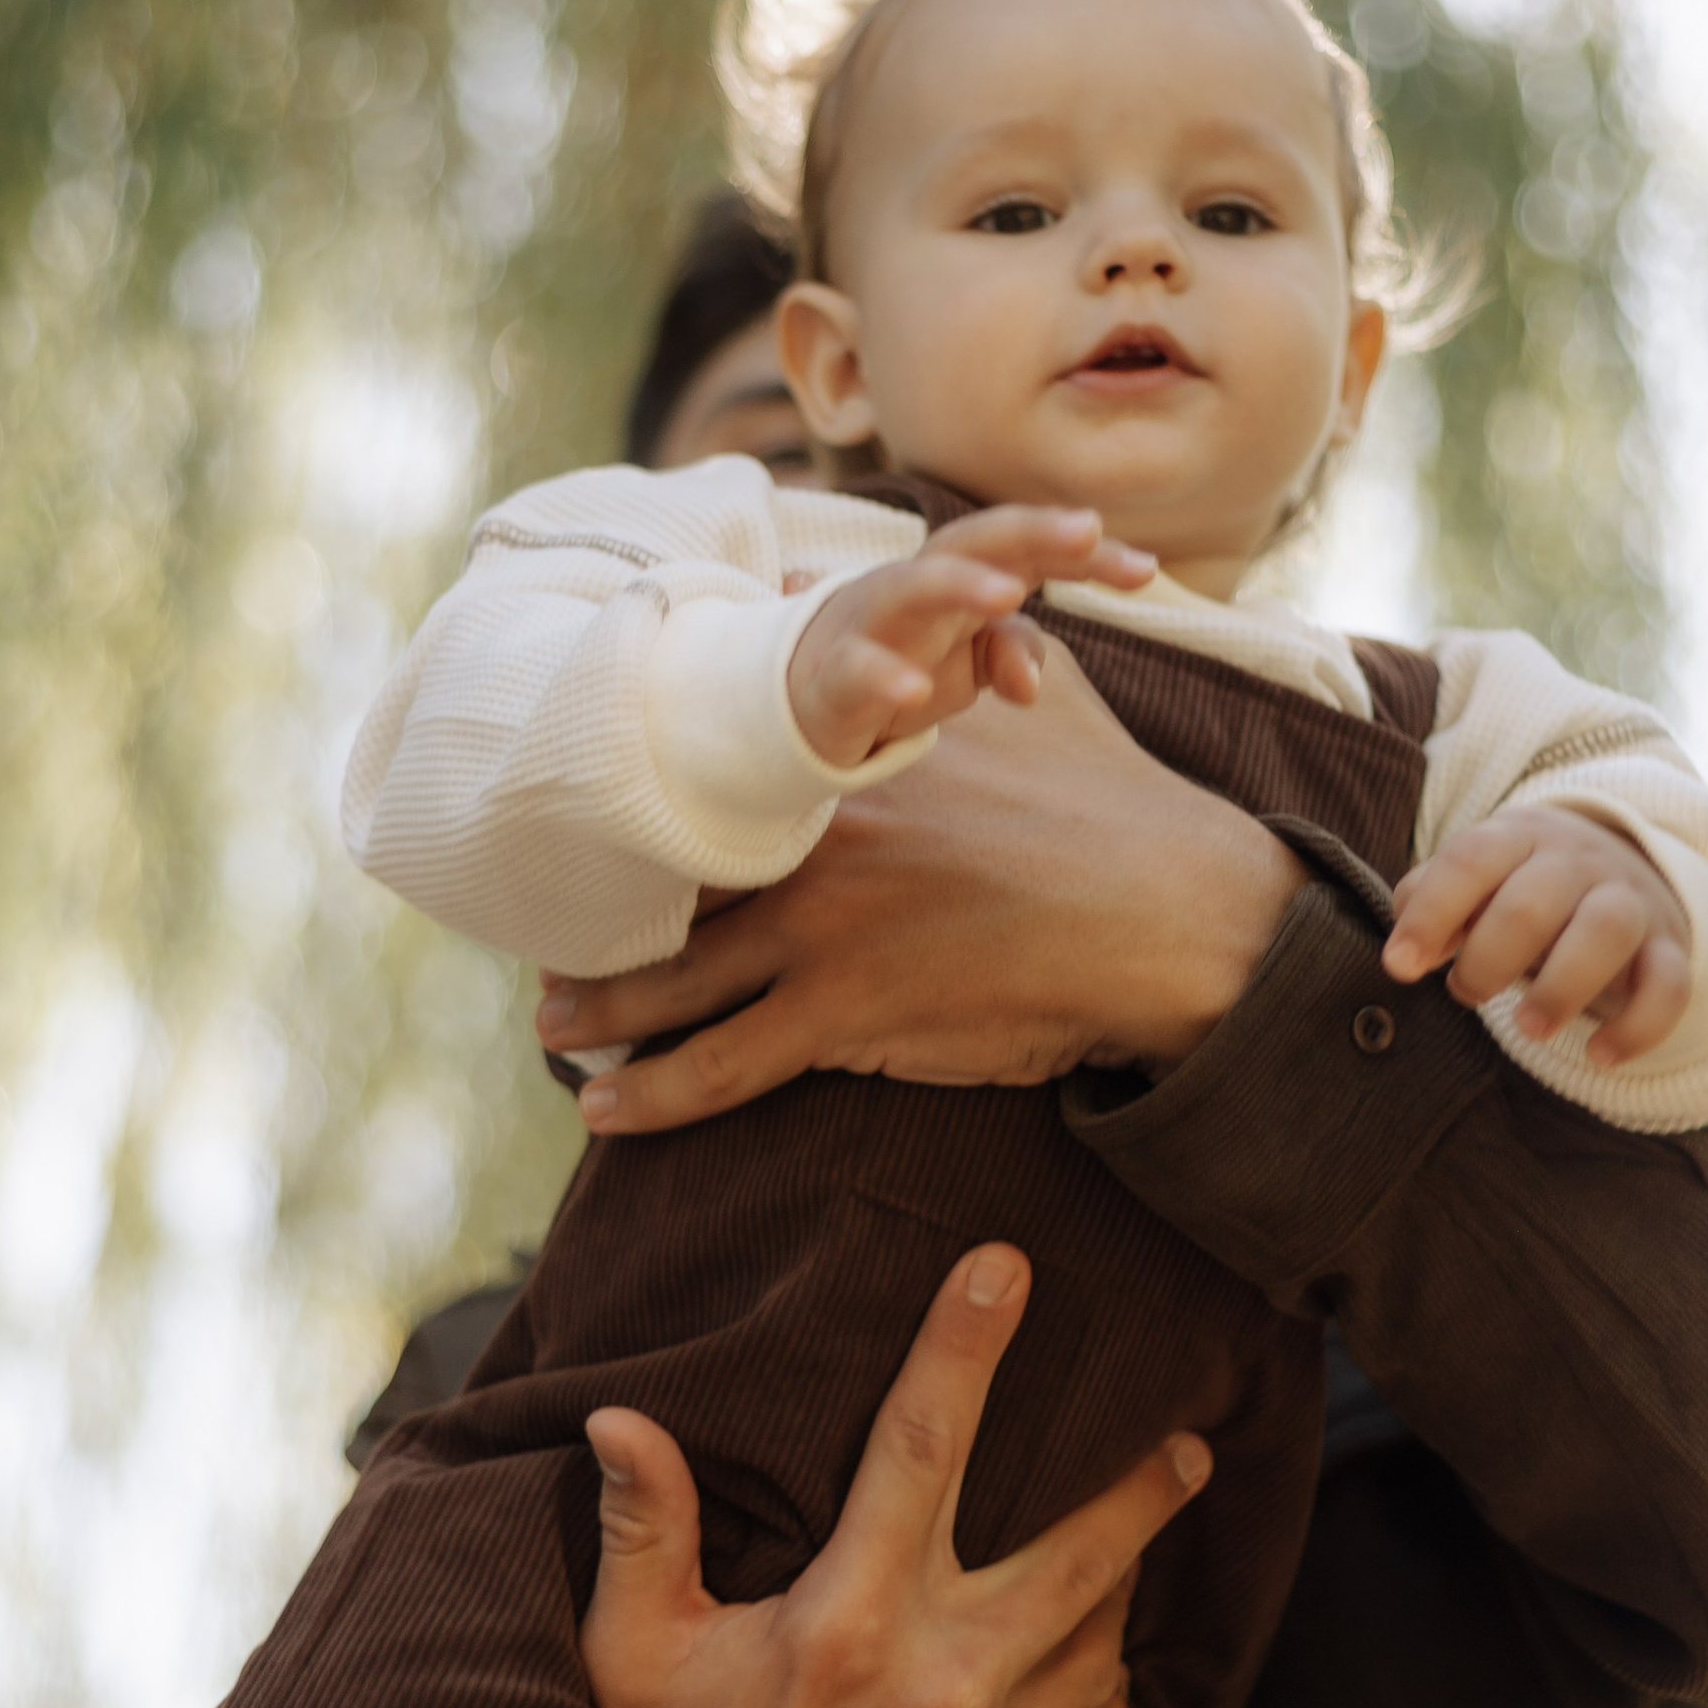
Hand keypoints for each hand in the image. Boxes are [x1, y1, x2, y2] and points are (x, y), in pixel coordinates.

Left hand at [540, 636, 1307, 1132]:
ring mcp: (821, 925)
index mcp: (847, 758)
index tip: (599, 818)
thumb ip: (971, 648)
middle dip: (596, 907)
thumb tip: (963, 597)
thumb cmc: (1115, 802)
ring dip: (600, 1006)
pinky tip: (603, 1110)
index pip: (719, 774)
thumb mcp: (1037, 688)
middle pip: (669, 873)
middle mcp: (812, 836)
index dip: (651, 802)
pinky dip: (653, 1093)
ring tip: (553, 1027)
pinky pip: (722, 1065)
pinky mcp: (846, 1011)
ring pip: (673, 975)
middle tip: (538, 936)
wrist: (1170, 914)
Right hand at [576, 1241, 1209, 1707]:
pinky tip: (1097, 1651)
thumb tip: (621, 1416)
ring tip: (1145, 1532)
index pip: (922, 1447)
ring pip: (1101, 1643)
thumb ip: (645, 1529)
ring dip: (1127, 1581)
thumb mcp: (632, 1656)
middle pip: (1081, 1555)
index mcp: (844, 1623)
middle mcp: (937, 1687)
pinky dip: (1106, 1680)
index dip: (965, 1346)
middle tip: (1185, 1438)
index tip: (1007, 1267)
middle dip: (1141, 1490)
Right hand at [786, 505, 1154, 767]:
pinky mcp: (834, 676)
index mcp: (960, 573)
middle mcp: (917, 584)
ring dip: (959, 584)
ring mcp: (871, 624)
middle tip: (1087, 529)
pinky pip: (857, 668)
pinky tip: (915, 689)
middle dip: (1029, 531)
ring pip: (910, 588)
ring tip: (1007, 594)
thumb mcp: (971, 657)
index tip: (1146, 571)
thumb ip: (1012, 651)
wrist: (804, 695)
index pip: (1027, 548)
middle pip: (972, 539)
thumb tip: (1030, 682)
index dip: (1085, 555)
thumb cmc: (904, 657)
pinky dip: (884, 676)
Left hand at [1383, 802, 1691, 1064]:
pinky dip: (1638, 1026)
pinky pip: (1670, 984)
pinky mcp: (1670, 948)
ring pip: (1606, 931)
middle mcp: (1578, 861)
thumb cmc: (1520, 887)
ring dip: (1561, 987)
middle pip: (1532, 902)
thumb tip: (1404, 952)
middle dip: (1488, 959)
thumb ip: (1429, 902)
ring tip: (1526, 1028)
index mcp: (1518, 836)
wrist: (1623, 867)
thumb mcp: (1473, 880)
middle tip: (1466, 993)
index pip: (1471, 860)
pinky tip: (1600, 1056)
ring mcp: (1631, 901)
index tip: (1401, 967)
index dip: (1431, 915)